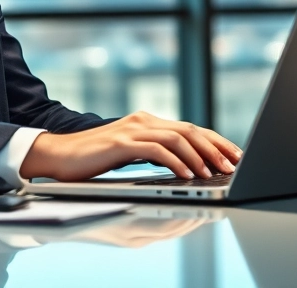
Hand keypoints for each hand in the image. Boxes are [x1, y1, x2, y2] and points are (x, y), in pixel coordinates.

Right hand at [19, 111, 242, 181]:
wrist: (58, 156)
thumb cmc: (94, 159)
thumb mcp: (131, 154)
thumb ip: (155, 153)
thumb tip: (187, 165)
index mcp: (148, 122)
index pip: (191, 129)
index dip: (217, 141)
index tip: (237, 155)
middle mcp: (144, 120)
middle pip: (190, 130)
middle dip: (216, 148)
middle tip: (234, 165)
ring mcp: (133, 129)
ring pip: (178, 138)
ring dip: (200, 157)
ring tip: (214, 173)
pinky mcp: (121, 143)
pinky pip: (157, 151)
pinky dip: (176, 163)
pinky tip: (188, 175)